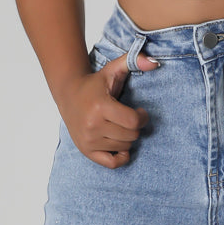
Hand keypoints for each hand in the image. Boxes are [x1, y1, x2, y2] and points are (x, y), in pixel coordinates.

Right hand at [59, 49, 159, 167]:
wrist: (68, 95)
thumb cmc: (95, 84)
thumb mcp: (113, 69)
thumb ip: (134, 60)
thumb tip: (155, 62)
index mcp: (100, 107)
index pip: (133, 122)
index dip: (142, 117)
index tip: (139, 111)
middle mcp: (93, 126)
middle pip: (131, 136)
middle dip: (134, 127)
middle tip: (128, 118)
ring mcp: (88, 141)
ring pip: (124, 148)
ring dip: (127, 138)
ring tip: (119, 126)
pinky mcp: (86, 151)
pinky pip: (112, 164)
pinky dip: (120, 157)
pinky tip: (119, 145)